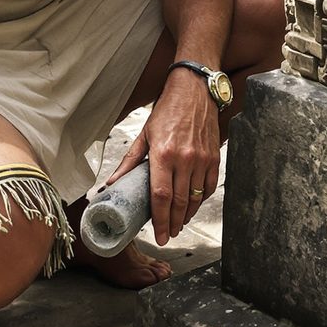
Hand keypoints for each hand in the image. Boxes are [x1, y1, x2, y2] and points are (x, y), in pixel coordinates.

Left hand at [107, 71, 220, 244]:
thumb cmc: (168, 110)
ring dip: (187, 215)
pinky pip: (209, 186)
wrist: (194, 90)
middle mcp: (184, 158)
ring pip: (195, 198)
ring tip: (179, 224)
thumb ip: (130, 161)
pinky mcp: (214, 157)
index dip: (160, 220)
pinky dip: (201, 200)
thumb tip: (112, 183)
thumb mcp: (144, 134)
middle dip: (173, 224)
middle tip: (168, 235)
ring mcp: (201, 158)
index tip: (159, 236)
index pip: (161, 196)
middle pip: (179, 202)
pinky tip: (194, 205)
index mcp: (163, 154)